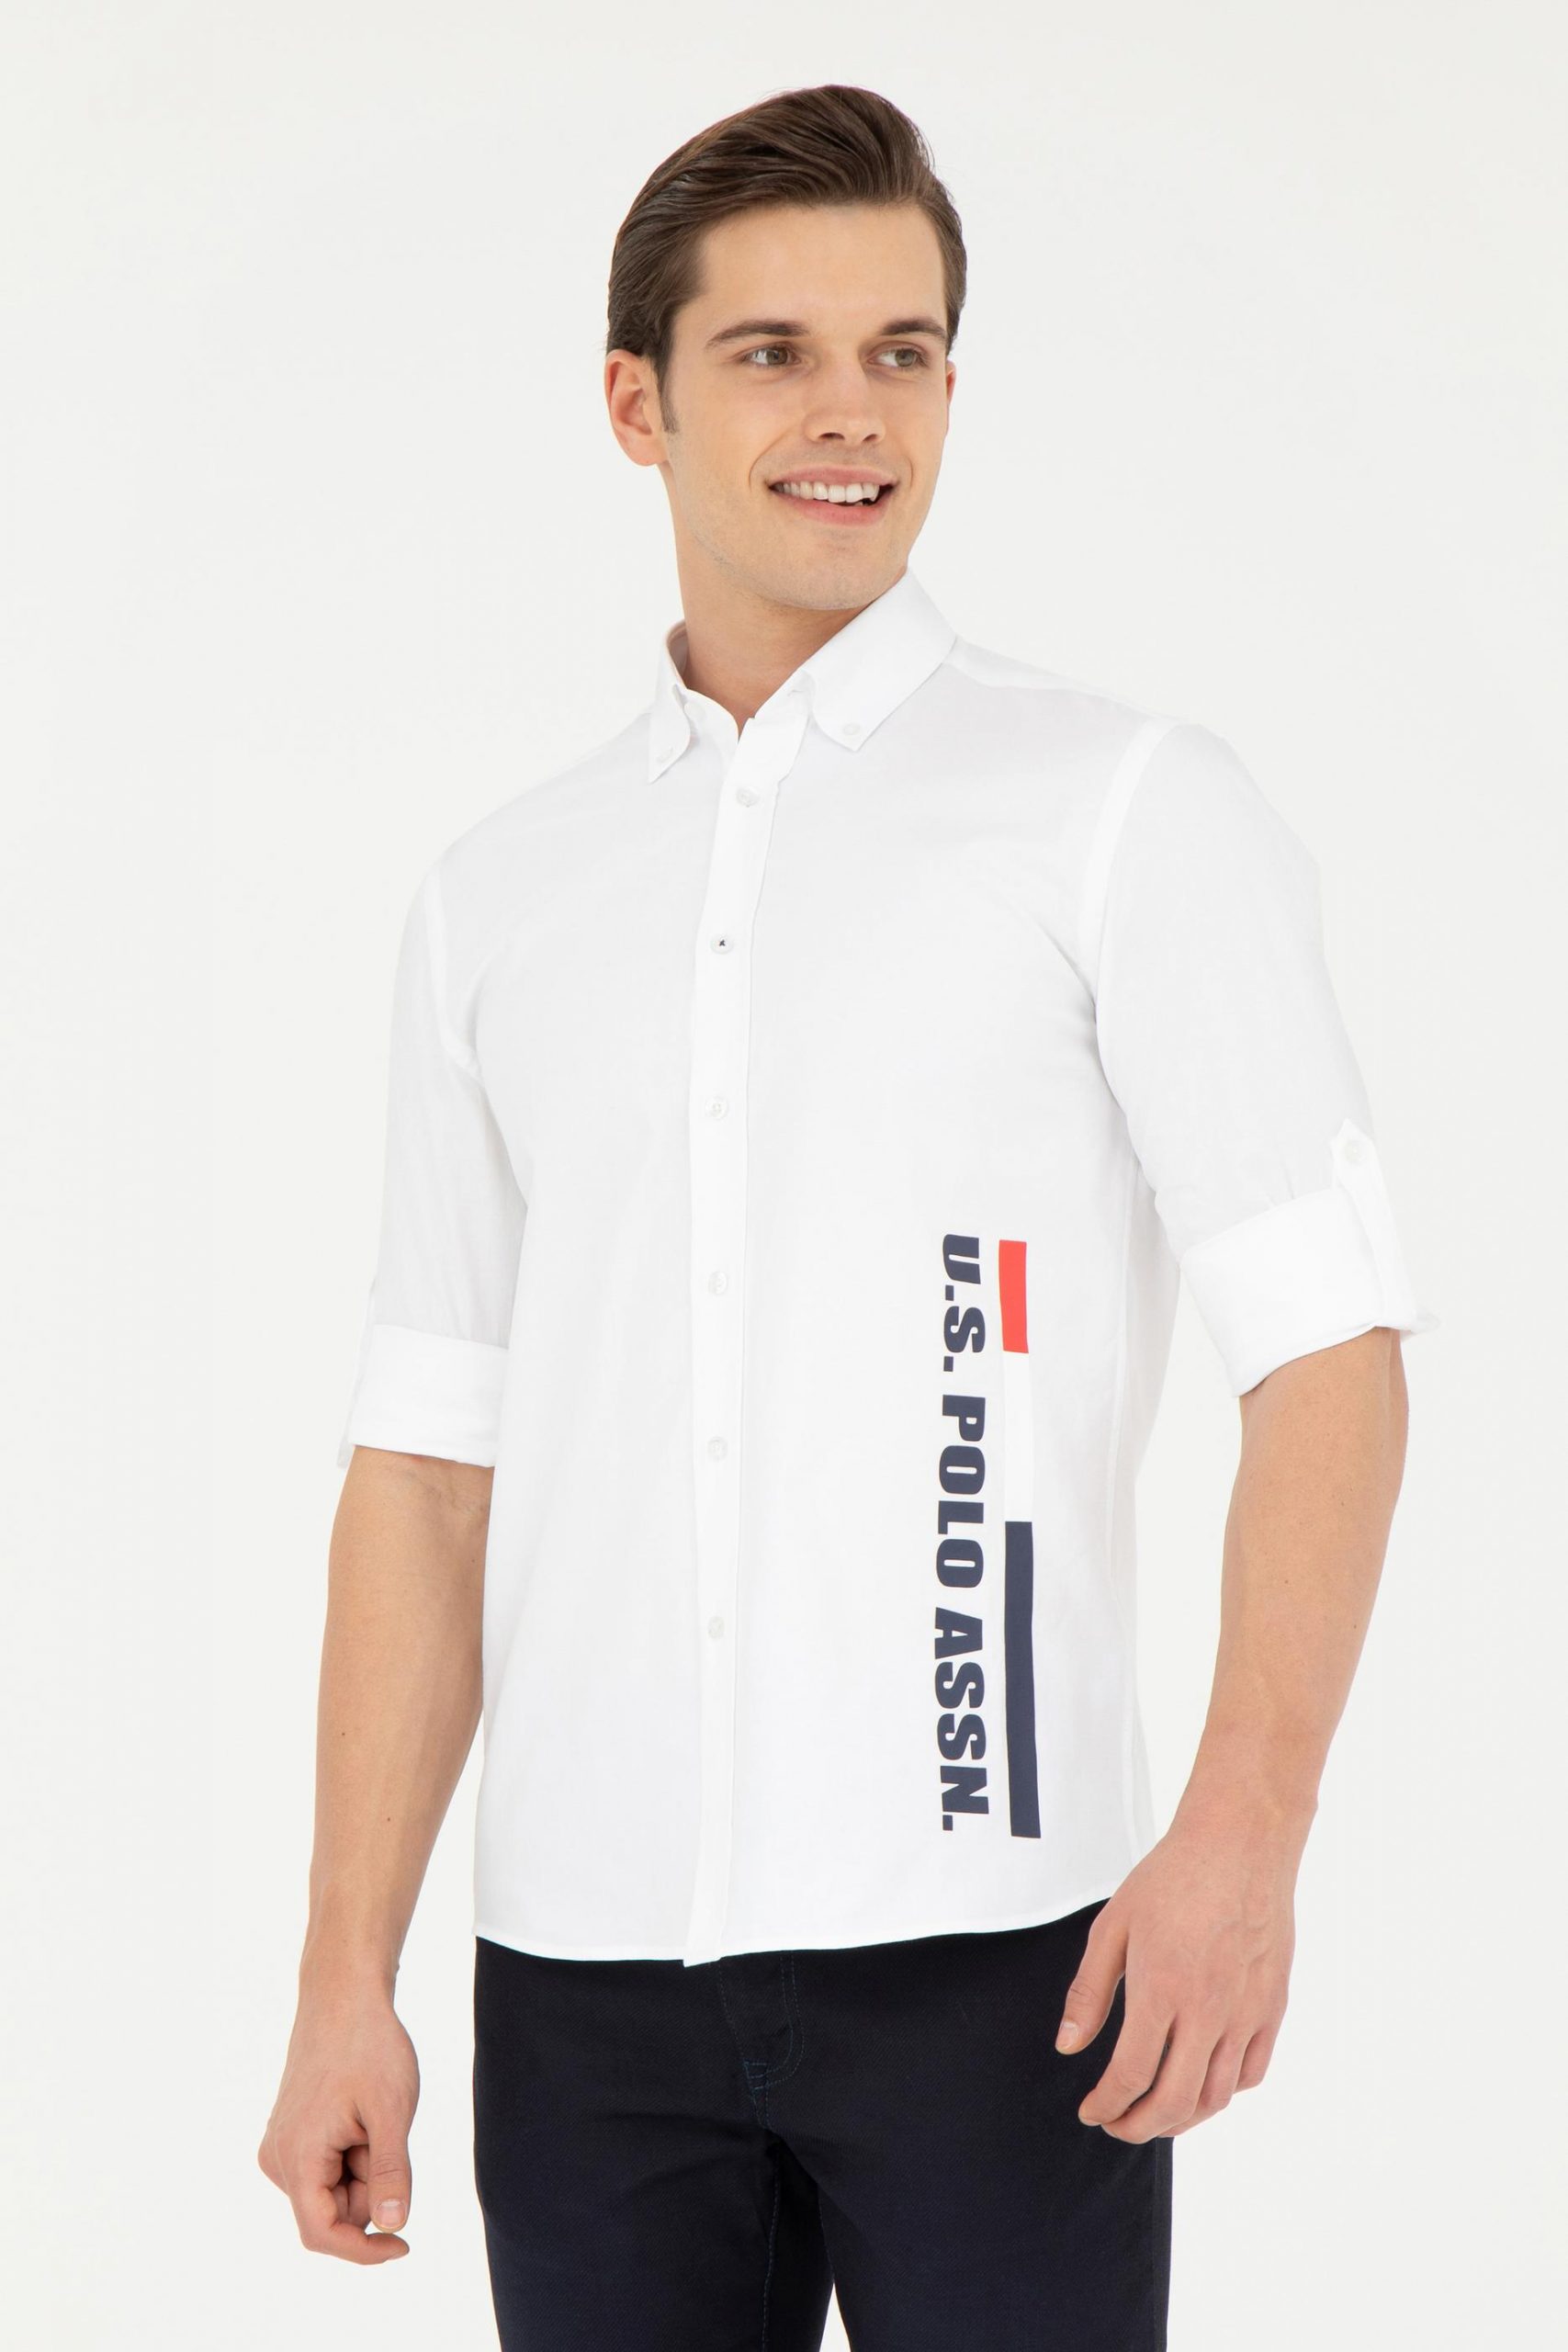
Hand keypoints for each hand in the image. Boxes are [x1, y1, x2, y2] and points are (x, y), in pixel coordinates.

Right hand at [257, 1969, 420, 2261]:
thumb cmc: (369, 2046)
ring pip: (334, 2190)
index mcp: (297, 2157)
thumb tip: (391, 2227)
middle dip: (370, 2186)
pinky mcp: (292, 2135)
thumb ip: (391, 2173)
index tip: (403, 2245)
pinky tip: (361, 2115)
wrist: (343, 1996)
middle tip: (388, 2132)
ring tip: (373, 2116)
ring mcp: (283, 2146)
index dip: (364, 2251)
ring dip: (364, 2168)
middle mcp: (278, 2159)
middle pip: (333, 2211)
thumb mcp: (392, 2111)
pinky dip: (355, 2153)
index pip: (322, 2234)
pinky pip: (328, 2167)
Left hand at [1053, 1809, 1300, 2140]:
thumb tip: (1067, 2045)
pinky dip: (1223, 2094)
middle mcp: (1207, 2011)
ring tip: (1154, 2113)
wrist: (1240, 1844)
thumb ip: (1089, 1992)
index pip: (1130, 2077)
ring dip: (1181, 2119)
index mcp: (1161, 1990)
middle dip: (1138, 2127)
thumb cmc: (1171, 1878)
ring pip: (1215, 2098)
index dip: (1106, 2106)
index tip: (1090, 2111)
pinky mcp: (1272, 2007)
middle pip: (1174, 2102)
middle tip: (1117, 2124)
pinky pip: (1250, 2073)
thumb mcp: (1113, 1926)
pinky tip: (1201, 2086)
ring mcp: (1246, 2013)